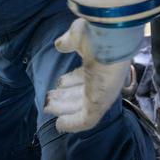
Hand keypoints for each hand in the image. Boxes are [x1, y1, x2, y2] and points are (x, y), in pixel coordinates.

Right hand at [44, 18, 132, 132]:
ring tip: (48, 106)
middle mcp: (103, 81)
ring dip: (64, 108)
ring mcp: (102, 94)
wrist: (111, 39)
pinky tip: (59, 125)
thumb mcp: (78, 37)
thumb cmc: (97, 35)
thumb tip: (60, 45)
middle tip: (49, 99)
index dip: (72, 80)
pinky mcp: (99, 105)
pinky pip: (84, 120)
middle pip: (82, 93)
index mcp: (102, 64)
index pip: (86, 76)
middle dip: (65, 97)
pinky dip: (71, 124)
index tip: (59, 83)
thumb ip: (69, 42)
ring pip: (80, 107)